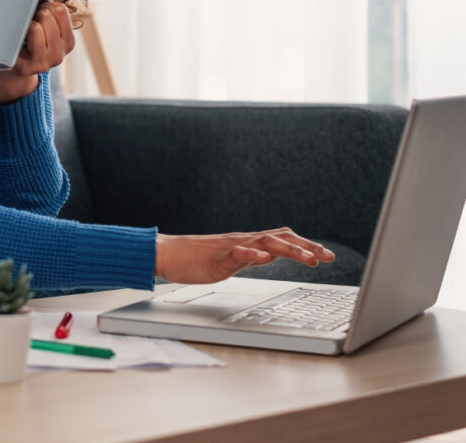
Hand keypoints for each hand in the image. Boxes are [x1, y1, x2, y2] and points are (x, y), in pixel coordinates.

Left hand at [0, 0, 75, 103]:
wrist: (9, 68)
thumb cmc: (25, 39)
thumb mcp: (39, 20)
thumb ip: (45, 1)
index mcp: (67, 41)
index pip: (60, 9)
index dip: (46, 5)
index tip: (37, 13)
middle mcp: (61, 54)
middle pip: (48, 14)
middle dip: (34, 13)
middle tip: (26, 24)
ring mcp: (45, 62)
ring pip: (37, 25)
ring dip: (25, 24)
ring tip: (21, 34)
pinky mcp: (28, 67)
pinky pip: (27, 36)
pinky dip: (19, 32)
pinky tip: (16, 42)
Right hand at [154, 227, 336, 283]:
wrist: (168, 254)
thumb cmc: (196, 258)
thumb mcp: (231, 258)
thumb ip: (250, 256)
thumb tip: (271, 256)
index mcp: (248, 243)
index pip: (283, 239)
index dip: (306, 245)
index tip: (326, 255)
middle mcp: (244, 241)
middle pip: (281, 238)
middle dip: (307, 247)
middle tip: (329, 256)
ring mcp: (231, 247)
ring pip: (265, 243)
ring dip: (290, 250)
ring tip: (310, 259)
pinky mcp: (217, 257)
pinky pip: (237, 253)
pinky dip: (252, 254)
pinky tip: (265, 258)